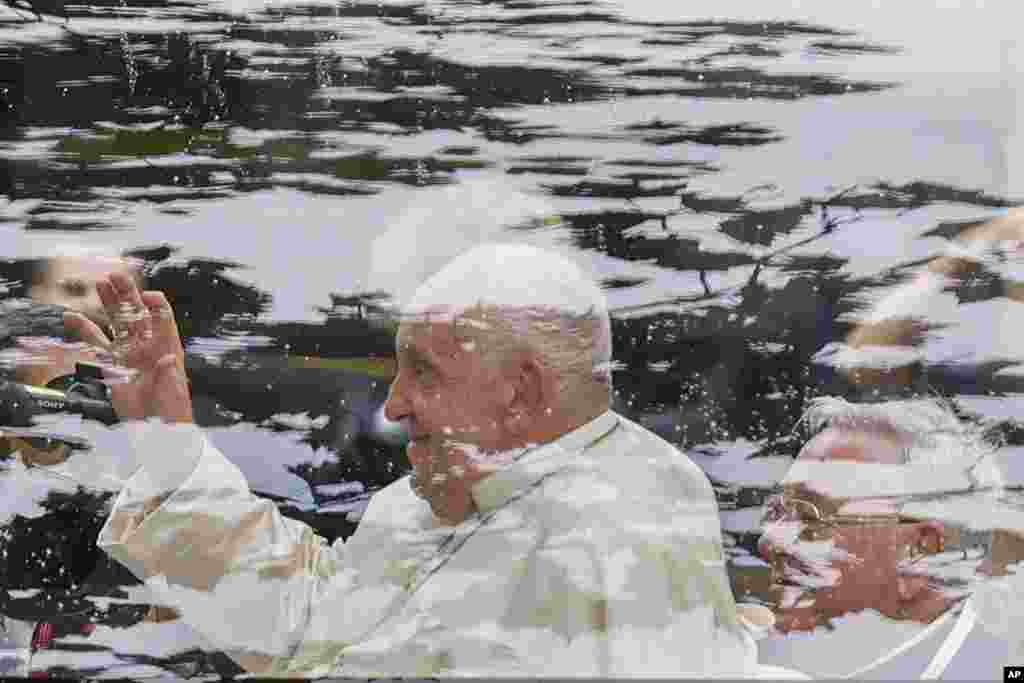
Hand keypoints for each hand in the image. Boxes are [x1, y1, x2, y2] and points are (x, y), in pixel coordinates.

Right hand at [63, 272, 192, 423]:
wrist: (156, 429)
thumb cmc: (172, 410)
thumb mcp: (173, 393)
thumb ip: (168, 376)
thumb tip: (169, 359)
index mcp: (167, 346)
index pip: (162, 318)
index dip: (157, 305)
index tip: (148, 297)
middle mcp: (147, 345)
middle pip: (136, 313)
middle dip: (127, 294)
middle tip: (117, 275)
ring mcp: (127, 352)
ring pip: (115, 322)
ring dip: (108, 304)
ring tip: (99, 284)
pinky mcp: (111, 365)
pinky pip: (95, 344)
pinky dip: (83, 330)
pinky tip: (73, 316)